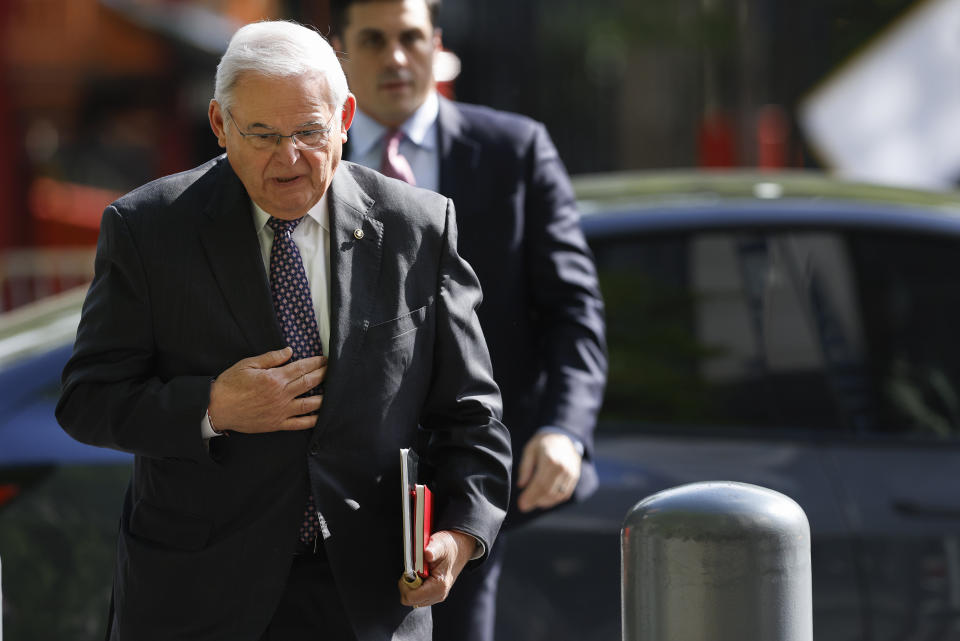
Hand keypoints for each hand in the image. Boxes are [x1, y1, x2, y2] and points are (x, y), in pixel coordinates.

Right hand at [207, 347, 326, 433]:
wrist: (217, 408)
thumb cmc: (230, 384)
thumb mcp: (248, 364)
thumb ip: (271, 358)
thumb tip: (289, 351)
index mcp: (274, 378)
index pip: (301, 368)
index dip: (316, 363)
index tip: (325, 360)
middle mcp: (281, 394)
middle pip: (309, 383)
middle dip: (323, 375)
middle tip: (333, 371)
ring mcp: (280, 411)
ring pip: (309, 404)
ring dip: (323, 398)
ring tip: (333, 392)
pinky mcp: (277, 424)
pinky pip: (299, 424)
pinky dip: (312, 420)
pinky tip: (321, 416)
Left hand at [398, 530, 475, 607]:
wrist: (459, 550)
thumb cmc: (449, 548)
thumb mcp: (441, 545)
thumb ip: (433, 550)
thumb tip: (427, 554)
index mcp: (439, 586)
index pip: (410, 597)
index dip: (404, 583)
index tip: (408, 571)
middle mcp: (438, 595)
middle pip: (410, 600)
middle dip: (407, 584)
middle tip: (413, 570)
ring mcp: (437, 596)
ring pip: (413, 599)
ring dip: (411, 585)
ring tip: (418, 572)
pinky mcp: (434, 595)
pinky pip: (417, 597)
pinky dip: (415, 586)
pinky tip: (421, 575)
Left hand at [516, 431, 581, 511]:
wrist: (563, 436)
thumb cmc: (543, 443)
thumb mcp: (530, 450)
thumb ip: (525, 467)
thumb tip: (521, 485)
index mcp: (550, 460)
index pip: (539, 484)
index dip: (529, 496)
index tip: (520, 503)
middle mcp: (563, 467)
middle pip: (548, 491)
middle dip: (534, 501)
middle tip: (523, 506)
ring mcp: (571, 473)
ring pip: (557, 495)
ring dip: (543, 502)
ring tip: (532, 503)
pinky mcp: (575, 477)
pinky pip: (565, 494)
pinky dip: (554, 500)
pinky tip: (543, 501)